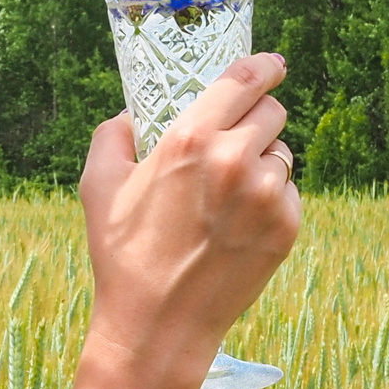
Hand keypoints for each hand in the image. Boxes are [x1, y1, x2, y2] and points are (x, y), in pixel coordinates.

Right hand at [69, 53, 301, 388]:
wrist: (158, 323)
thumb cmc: (123, 255)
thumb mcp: (99, 187)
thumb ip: (112, 137)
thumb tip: (128, 117)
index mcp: (190, 138)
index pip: (245, 78)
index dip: (263, 66)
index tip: (271, 65)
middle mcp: (235, 158)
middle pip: (272, 111)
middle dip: (256, 119)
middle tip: (233, 144)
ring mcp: (267, 194)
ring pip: (282, 153)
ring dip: (264, 162)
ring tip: (229, 196)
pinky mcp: (287, 226)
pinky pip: (289, 192)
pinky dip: (271, 200)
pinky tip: (238, 225)